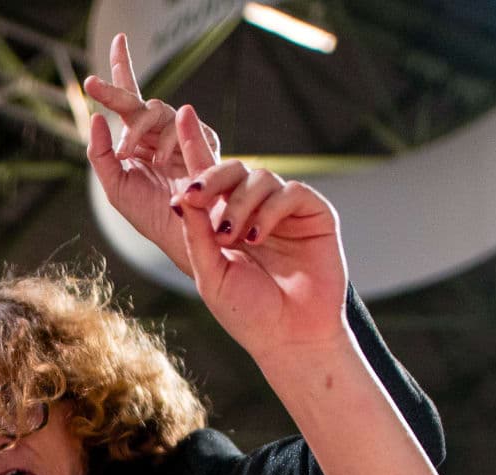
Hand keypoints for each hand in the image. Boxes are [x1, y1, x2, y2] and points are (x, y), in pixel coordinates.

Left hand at [83, 32, 221, 275]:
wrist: (188, 238)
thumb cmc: (154, 216)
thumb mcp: (117, 188)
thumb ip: (99, 155)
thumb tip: (94, 118)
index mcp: (140, 139)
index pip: (129, 100)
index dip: (122, 69)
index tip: (117, 39)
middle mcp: (160, 132)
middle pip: (138, 101)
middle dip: (115, 91)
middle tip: (93, 85)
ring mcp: (182, 135)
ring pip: (156, 112)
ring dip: (137, 129)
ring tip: (128, 153)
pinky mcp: (204, 143)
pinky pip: (180, 129)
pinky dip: (166, 143)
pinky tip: (160, 162)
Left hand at [171, 121, 350, 357]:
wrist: (290, 336)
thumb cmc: (247, 312)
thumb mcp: (210, 272)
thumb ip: (195, 234)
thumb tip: (181, 195)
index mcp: (226, 221)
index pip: (208, 177)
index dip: (194, 145)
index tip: (180, 116)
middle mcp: (255, 210)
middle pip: (232, 169)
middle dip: (210, 178)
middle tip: (194, 196)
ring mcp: (286, 210)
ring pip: (259, 178)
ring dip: (239, 204)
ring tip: (234, 237)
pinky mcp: (314, 213)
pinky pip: (290, 192)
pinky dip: (271, 210)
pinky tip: (259, 236)